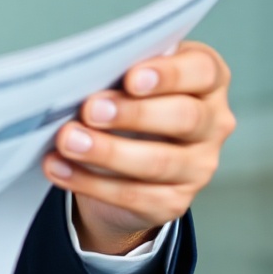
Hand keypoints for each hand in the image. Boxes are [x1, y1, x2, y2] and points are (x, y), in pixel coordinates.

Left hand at [45, 42, 234, 254]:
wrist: (121, 162)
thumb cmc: (126, 101)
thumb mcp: (125, 80)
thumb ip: (117, 72)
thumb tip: (83, 74)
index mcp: (205, 81)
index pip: (203, 71)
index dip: (169, 74)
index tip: (130, 78)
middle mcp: (212, 123)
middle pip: (184, 118)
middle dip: (133, 114)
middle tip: (91, 110)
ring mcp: (198, 166)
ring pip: (159, 162)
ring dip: (108, 151)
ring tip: (68, 140)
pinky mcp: (174, 201)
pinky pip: (134, 195)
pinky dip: (90, 182)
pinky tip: (60, 168)